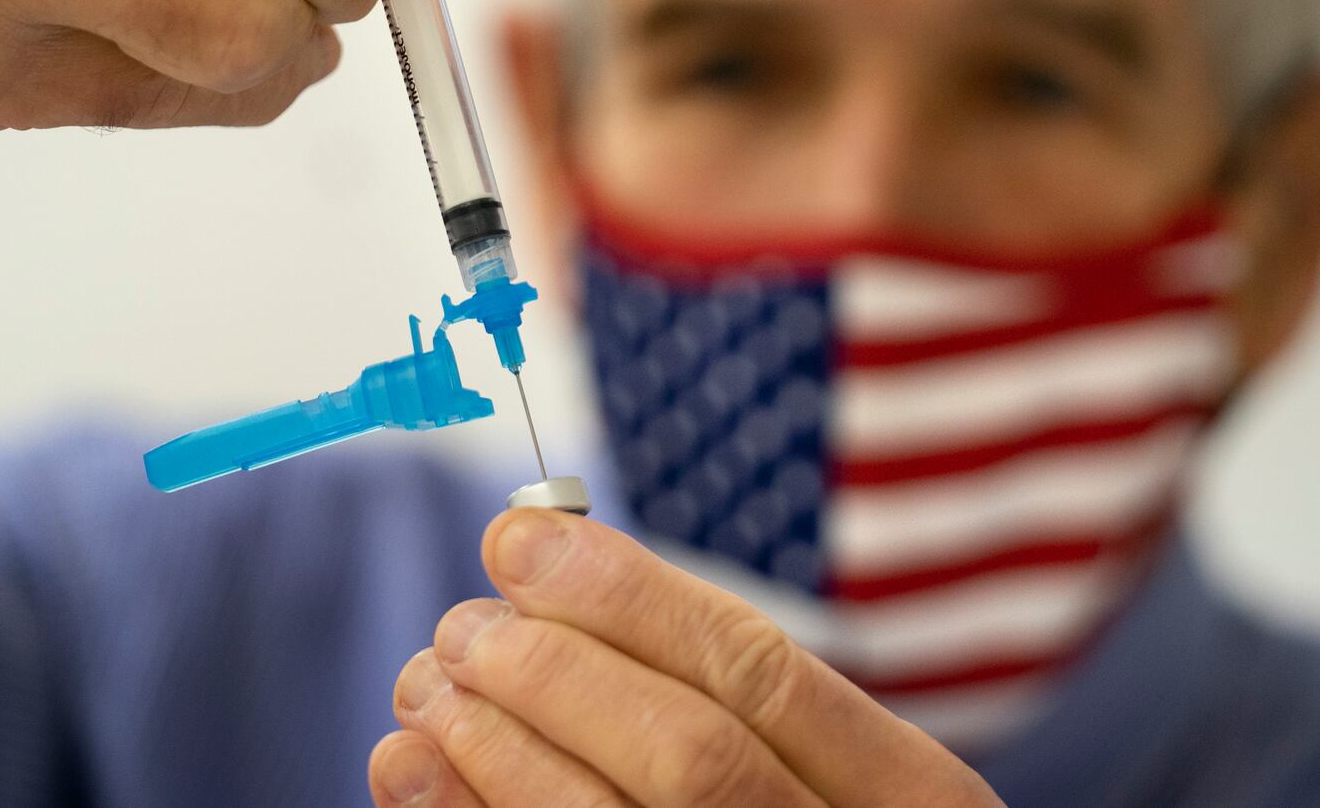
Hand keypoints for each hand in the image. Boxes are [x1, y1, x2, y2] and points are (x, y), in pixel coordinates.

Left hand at [369, 510, 1004, 806]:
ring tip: (428, 686)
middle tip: (463, 628)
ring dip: (496, 750)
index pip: (757, 671)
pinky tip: (411, 776)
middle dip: (558, 676)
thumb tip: (546, 568)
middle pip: (689, 756)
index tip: (518, 538)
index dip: (627, 596)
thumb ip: (714, 683)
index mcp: (907, 794)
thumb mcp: (817, 762)